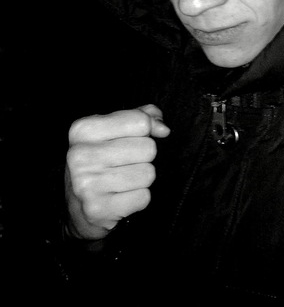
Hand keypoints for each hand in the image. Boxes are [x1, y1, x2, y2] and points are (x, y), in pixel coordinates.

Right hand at [65, 104, 169, 240]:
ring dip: (141, 178)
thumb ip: (142, 117)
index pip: (140, 121)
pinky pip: (143, 197)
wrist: (78, 208)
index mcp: (84, 130)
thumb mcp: (114, 130)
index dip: (145, 131)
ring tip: (122, 180)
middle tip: (124, 164)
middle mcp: (81, 155)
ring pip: (148, 173)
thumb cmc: (102, 160)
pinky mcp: (98, 209)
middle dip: (144, 157)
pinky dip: (138, 198)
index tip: (132, 139)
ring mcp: (87, 184)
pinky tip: (121, 197)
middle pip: (148, 148)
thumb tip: (163, 129)